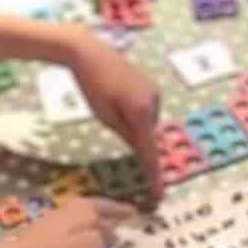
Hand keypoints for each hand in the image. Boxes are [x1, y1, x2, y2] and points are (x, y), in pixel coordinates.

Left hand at [65, 30, 162, 199]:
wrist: (89, 52)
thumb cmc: (92, 85)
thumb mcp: (105, 116)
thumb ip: (126, 134)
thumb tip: (141, 149)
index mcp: (142, 112)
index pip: (150, 152)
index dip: (154, 175)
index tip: (158, 195)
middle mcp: (155, 102)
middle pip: (149, 136)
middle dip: (137, 144)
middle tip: (112, 123)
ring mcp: (154, 92)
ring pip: (147, 123)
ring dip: (134, 127)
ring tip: (108, 106)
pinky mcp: (150, 85)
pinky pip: (146, 110)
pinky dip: (137, 116)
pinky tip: (117, 102)